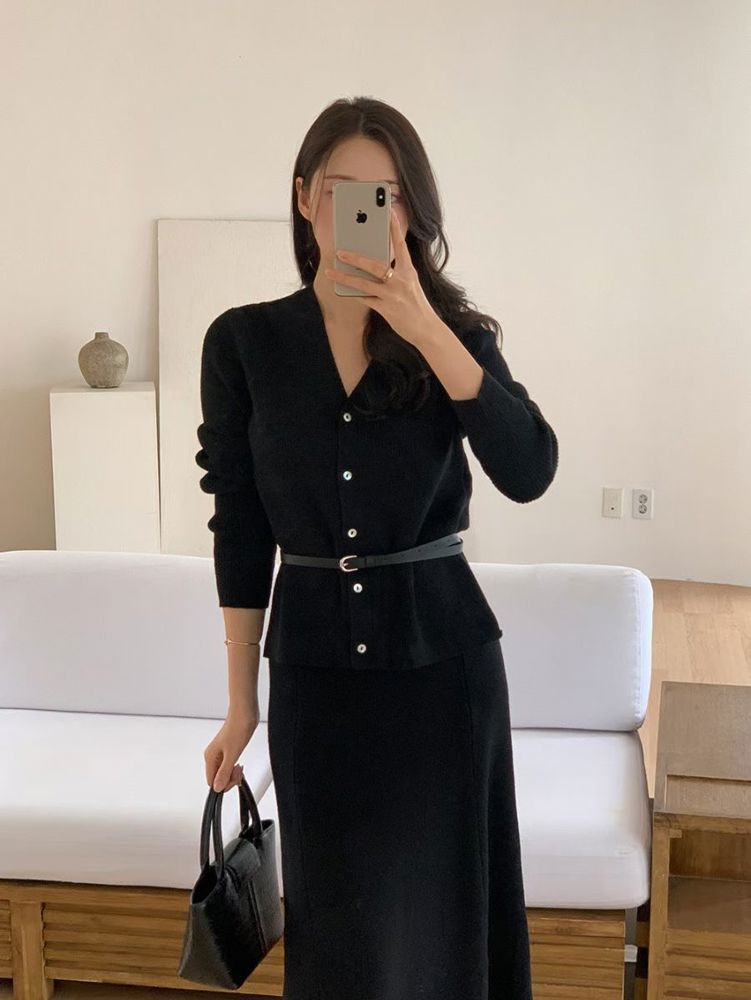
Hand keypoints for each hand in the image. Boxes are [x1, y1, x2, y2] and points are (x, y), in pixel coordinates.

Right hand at [204, 712, 256, 792]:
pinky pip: (228, 764)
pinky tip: (239, 763)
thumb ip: (224, 773)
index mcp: (210, 757)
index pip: (211, 781)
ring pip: (223, 771)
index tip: (233, 780)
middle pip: (217, 777)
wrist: (245, 713)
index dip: (223, 784)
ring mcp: (220, 752)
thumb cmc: (238, 728)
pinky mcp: (228, 749)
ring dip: (233, 773)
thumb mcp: (232, 754)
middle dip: (229, 778)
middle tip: (239, 772)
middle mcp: (213, 755)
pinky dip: (234, 766)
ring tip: (240, 766)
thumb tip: (217, 787)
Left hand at [323, 207, 437, 347]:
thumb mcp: (410, 284)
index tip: (388, 212)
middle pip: (375, 265)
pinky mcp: (387, 309)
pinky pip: (366, 299)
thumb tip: (373, 265)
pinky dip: (355, 294)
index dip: (394, 228)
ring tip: (330, 272)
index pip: (400, 245)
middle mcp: (401, 281)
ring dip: (345, 277)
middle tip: (339, 251)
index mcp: (409, 271)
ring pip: (364, 283)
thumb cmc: (416, 305)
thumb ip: (396, 273)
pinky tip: (344, 290)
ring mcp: (393, 295)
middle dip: (355, 257)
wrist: (426, 329)